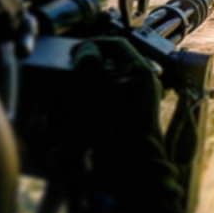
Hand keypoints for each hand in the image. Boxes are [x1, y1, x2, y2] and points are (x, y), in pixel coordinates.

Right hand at [70, 37, 183, 212]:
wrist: (130, 169)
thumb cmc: (115, 125)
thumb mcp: (96, 85)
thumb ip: (89, 60)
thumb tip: (85, 50)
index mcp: (141, 72)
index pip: (117, 45)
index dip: (93, 44)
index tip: (75, 51)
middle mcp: (143, 86)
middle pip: (112, 65)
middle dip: (89, 67)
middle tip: (71, 70)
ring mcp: (137, 106)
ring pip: (109, 86)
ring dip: (88, 86)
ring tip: (70, 92)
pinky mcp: (129, 123)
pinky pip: (109, 106)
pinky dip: (92, 105)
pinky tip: (77, 113)